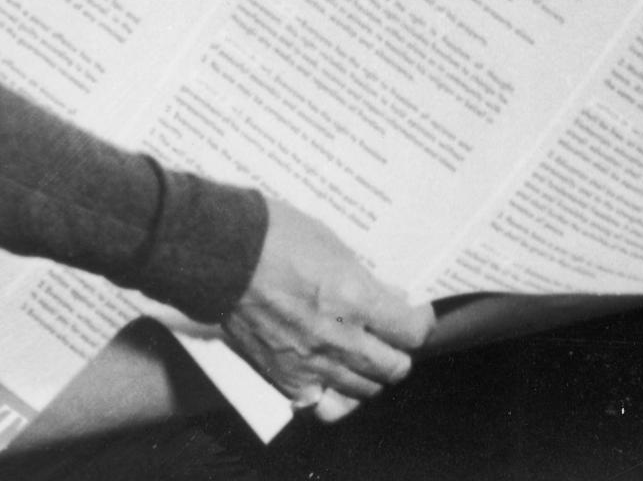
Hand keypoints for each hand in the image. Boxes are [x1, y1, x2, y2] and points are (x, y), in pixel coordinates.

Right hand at [220, 194, 434, 423]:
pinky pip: (323, 405)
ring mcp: (311, 363)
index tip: (415, 314)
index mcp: (353, 299)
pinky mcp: (285, 378)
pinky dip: (333, 395)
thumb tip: (392, 299)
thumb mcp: (333, 246)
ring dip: (370, 374)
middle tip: (391, 336)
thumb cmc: (275, 238)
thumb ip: (366, 280)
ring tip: (363, 356)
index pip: (411, 331)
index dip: (420, 323)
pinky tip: (330, 378)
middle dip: (399, 351)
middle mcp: (338, 338)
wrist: (223, 254)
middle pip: (394, 368)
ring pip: (363, 390)